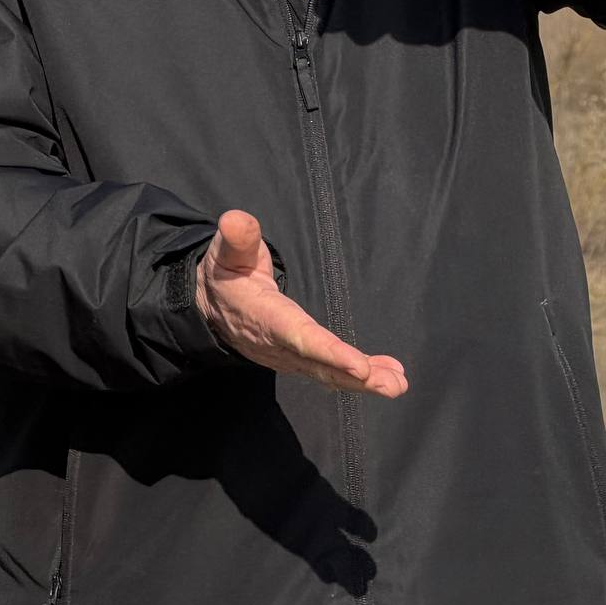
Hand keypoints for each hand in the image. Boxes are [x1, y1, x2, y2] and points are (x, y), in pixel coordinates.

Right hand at [196, 210, 407, 397]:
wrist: (209, 307)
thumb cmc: (226, 274)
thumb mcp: (226, 252)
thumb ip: (237, 238)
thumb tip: (235, 220)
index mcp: (265, 316)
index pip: (300, 336)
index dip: (330, 352)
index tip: (361, 366)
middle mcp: (278, 344)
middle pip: (319, 364)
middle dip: (355, 376)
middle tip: (392, 384)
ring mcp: (288, 357)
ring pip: (326, 374)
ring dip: (363, 382)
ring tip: (396, 383)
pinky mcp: (296, 361)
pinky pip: (327, 373)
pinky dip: (356, 379)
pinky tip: (386, 377)